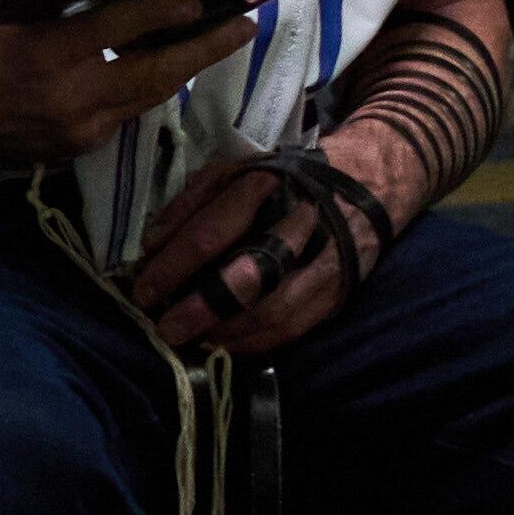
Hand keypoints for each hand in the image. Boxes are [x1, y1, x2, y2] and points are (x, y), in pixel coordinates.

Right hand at [0, 0, 238, 174]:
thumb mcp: (14, 12)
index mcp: (49, 54)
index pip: (118, 28)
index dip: (162, 13)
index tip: (197, 1)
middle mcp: (72, 97)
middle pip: (155, 72)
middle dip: (205, 49)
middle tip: (241, 26)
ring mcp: (82, 128)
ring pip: (151, 96)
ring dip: (187, 68)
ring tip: (219, 41)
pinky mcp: (83, 147)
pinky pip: (129, 111)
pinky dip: (150, 87)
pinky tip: (170, 67)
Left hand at [125, 133, 403, 361]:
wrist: (369, 179)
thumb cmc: (288, 175)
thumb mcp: (236, 169)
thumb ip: (191, 202)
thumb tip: (152, 246)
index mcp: (270, 185)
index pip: (213, 232)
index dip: (173, 266)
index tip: (144, 291)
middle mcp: (303, 222)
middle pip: (249, 276)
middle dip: (201, 309)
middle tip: (165, 328)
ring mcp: (328, 261)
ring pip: (275, 311)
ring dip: (226, 334)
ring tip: (190, 342)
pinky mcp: (340, 290)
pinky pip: (295, 328)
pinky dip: (255, 343)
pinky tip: (224, 345)